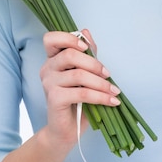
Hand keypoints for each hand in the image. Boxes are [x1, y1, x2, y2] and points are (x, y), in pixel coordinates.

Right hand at [40, 29, 120, 149]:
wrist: (67, 130)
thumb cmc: (77, 101)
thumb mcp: (85, 74)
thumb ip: (86, 53)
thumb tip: (86, 31)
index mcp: (52, 59)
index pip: (51, 39)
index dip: (68, 38)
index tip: (86, 48)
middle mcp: (47, 69)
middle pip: (69, 55)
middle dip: (94, 63)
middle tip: (108, 74)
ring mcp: (48, 84)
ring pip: (78, 75)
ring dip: (101, 83)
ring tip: (114, 90)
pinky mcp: (54, 99)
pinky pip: (81, 93)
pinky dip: (100, 96)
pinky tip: (111, 101)